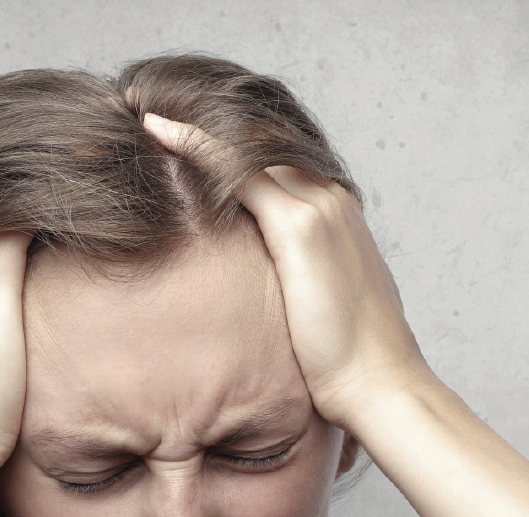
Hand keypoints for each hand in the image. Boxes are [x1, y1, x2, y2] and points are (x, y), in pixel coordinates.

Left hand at [142, 114, 432, 430]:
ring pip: (250, 150)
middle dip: (211, 135)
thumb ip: (295, 290)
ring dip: (197, 131)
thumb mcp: (319, 312)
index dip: (231, 156)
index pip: (278, 168)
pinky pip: (239, 170)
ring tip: (150, 120)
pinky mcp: (300, 226)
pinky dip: (198, 147)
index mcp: (336, 218)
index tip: (188, 150)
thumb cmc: (347, 365)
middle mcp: (331, 201)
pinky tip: (161, 133)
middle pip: (263, 149)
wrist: (378, 385)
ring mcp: (319, 208)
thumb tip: (265, 304)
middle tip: (157, 123)